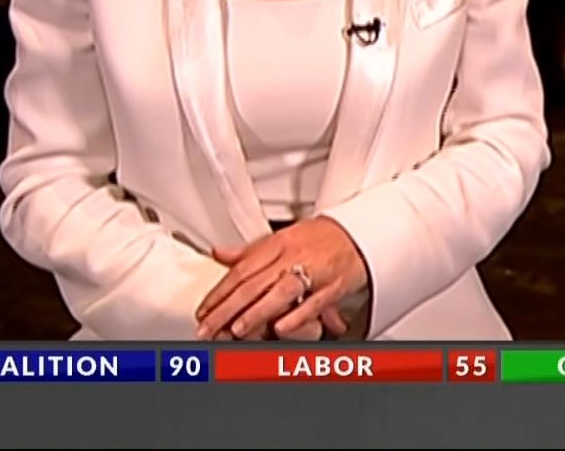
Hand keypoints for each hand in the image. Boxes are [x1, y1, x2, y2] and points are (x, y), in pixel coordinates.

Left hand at [195, 217, 368, 340]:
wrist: (361, 234)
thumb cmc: (321, 238)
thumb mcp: (282, 237)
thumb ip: (249, 251)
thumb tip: (218, 253)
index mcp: (277, 244)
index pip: (241, 270)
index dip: (219, 292)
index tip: (203, 311)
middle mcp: (293, 256)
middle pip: (254, 284)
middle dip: (227, 309)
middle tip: (209, 327)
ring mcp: (315, 271)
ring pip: (280, 293)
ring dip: (257, 312)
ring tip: (237, 329)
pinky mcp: (334, 286)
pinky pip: (313, 303)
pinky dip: (297, 316)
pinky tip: (281, 328)